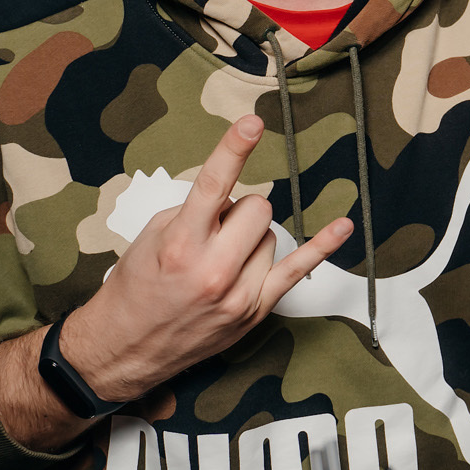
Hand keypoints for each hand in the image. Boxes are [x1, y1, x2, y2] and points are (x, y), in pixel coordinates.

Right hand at [60, 115, 350, 401]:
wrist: (126, 346)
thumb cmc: (137, 286)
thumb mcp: (152, 236)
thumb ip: (195, 209)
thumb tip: (231, 198)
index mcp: (181, 244)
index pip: (212, 185)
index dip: (233, 150)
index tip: (253, 122)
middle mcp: (213, 268)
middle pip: (257, 208)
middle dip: (238, 210)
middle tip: (214, 231)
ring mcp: (238, 292)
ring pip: (270, 236)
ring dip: (249, 239)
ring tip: (218, 261)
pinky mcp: (255, 310)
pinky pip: (298, 271)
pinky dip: (322, 246)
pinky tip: (343, 226)